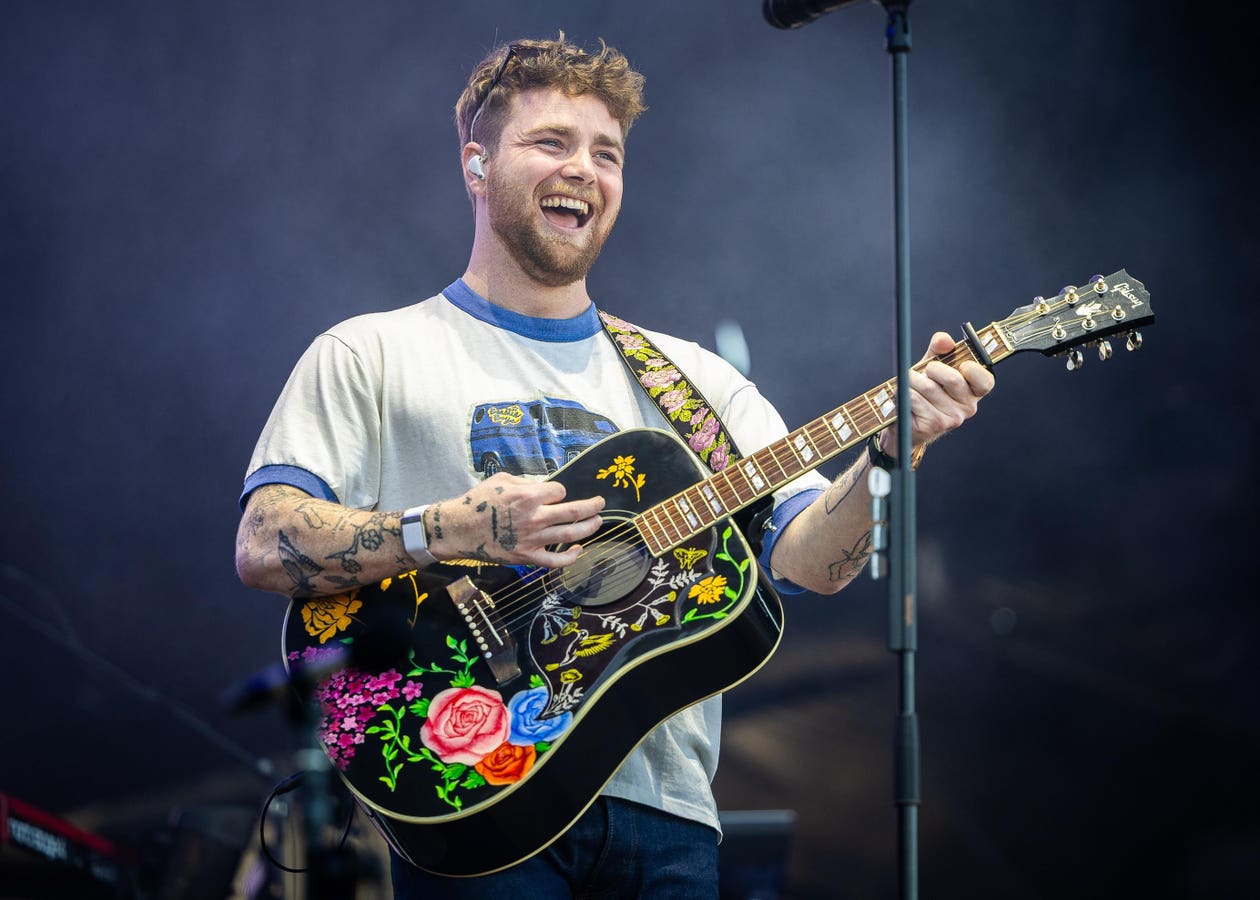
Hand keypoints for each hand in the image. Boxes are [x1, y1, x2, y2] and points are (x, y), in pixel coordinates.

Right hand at [426, 473, 604, 568]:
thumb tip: (544, 486)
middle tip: (600, 503)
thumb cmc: (478, 501)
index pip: (559, 491)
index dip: (560, 491)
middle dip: (593, 506)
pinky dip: (571, 557)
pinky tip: (579, 550)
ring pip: (571, 534)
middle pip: (574, 512)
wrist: (459, 529)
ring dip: (589, 527)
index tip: (556, 494)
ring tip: (598, 521)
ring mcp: (533, 539)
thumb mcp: (502, 480)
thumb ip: (527, 483)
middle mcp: (534, 518)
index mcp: (528, 497)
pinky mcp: (527, 557)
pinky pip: (555, 561)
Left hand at [882, 331, 994, 452]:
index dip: (974, 370)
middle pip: (953, 379)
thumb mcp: (932, 366)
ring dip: (912, 381)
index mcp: (974, 391)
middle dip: (931, 369)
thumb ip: (939, 349)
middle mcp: (968, 408)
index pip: (986, 381)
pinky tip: (905, 399)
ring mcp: (952, 419)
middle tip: (923, 372)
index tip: (962, 365)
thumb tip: (944, 340)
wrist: (905, 420)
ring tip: (910, 385)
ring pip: (928, 387)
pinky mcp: (933, 426)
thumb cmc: (923, 390)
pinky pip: (914, 398)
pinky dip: (903, 392)